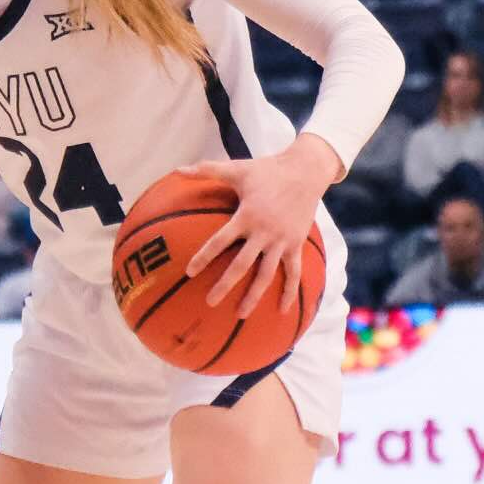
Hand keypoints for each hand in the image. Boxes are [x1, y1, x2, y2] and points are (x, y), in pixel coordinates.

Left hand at [184, 141, 337, 318]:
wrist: (305, 171)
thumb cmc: (267, 170)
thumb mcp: (237, 168)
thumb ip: (207, 170)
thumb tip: (178, 169)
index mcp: (246, 216)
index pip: (220, 241)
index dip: (204, 257)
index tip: (190, 273)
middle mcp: (263, 232)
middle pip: (241, 265)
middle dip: (225, 285)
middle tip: (210, 302)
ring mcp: (281, 241)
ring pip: (266, 275)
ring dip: (253, 296)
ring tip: (241, 315)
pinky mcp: (295, 244)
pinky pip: (293, 273)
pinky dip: (289, 292)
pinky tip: (282, 310)